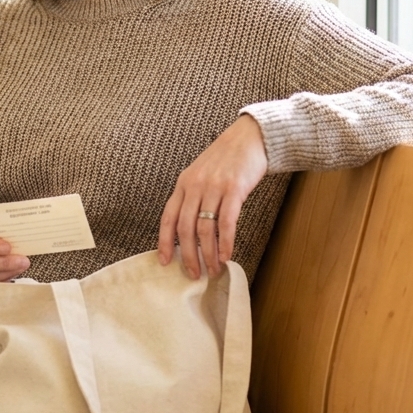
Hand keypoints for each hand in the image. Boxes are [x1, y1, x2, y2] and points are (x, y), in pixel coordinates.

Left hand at [158, 114, 267, 279]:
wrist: (248, 138)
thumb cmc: (225, 160)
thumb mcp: (200, 175)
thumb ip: (193, 197)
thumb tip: (189, 230)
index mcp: (183, 184)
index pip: (168, 218)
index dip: (164, 242)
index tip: (164, 261)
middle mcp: (194, 186)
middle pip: (185, 228)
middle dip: (188, 255)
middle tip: (194, 274)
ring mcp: (214, 187)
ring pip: (205, 229)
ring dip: (208, 254)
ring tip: (213, 269)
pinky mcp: (234, 189)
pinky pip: (226, 222)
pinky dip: (225, 242)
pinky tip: (227, 255)